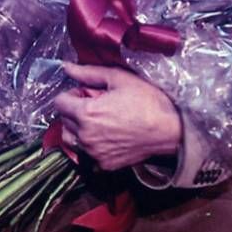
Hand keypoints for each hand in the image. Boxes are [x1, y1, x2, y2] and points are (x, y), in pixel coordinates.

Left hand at [54, 62, 181, 170]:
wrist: (172, 130)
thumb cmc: (148, 101)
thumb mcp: (119, 79)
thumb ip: (88, 73)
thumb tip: (66, 67)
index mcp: (86, 114)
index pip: (59, 103)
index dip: (71, 95)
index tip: (86, 94)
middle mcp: (86, 136)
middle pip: (64, 120)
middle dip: (75, 111)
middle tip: (97, 106)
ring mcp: (94, 153)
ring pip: (71, 138)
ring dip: (78, 129)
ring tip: (100, 122)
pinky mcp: (105, 164)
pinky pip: (87, 153)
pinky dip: (92, 144)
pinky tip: (109, 135)